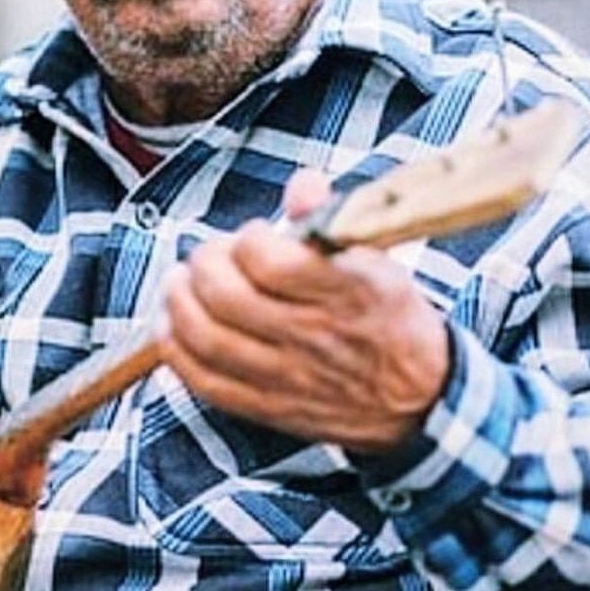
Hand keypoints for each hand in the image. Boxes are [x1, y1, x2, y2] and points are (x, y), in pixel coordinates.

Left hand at [160, 171, 449, 452]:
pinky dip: (175, 349)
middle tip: (208, 254)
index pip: (272, 264)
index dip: (248, 240)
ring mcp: (289, 377)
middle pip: (229, 299)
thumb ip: (331, 218)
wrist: (418, 398)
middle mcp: (316, 337)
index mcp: (347, 293)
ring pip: (209, 340)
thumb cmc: (389, 315)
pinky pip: (205, 381)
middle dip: (204, 265)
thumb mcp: (377, 258)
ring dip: (178, 302)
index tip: (254, 233)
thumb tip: (303, 183)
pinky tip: (171, 323)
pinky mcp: (269, 407)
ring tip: (179, 281)